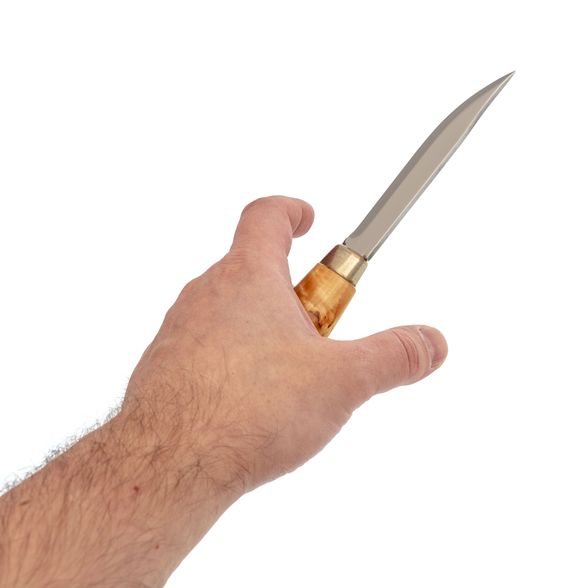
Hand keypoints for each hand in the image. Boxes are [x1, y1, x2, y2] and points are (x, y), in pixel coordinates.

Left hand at [123, 196, 446, 493]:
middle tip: (320, 331)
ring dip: (263, 329)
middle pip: (254, 269)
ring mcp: (181, 330)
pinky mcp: (168, 366)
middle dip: (292, 292)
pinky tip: (251, 402)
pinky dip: (234, 361)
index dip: (291, 210)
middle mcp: (207, 293)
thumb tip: (431, 342)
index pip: (266, 216)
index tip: (309, 218)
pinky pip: (207, 348)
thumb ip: (392, 356)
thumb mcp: (341, 380)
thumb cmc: (248, 410)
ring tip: (289, 376)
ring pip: (229, 312)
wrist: (169, 464)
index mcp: (248, 276)